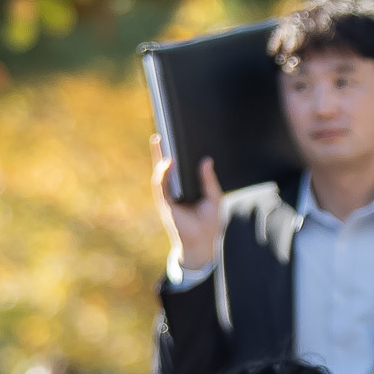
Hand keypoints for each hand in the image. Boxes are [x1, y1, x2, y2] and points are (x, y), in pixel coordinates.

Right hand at [151, 140, 222, 275]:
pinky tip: (167, 162)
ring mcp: (167, 196)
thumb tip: (206, 160)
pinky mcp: (165, 204)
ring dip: (160, 156)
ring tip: (161, 140)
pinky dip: (163, 174)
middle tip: (162, 130)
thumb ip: (208, 180)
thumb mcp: (213, 198)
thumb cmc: (209, 223)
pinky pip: (161, 185)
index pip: (178, 166)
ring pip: (160, 172)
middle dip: (163, 148)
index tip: (173, 134)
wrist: (203, 244)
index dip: (174, 151)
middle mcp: (174, 190)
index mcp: (184, 187)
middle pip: (166, 165)